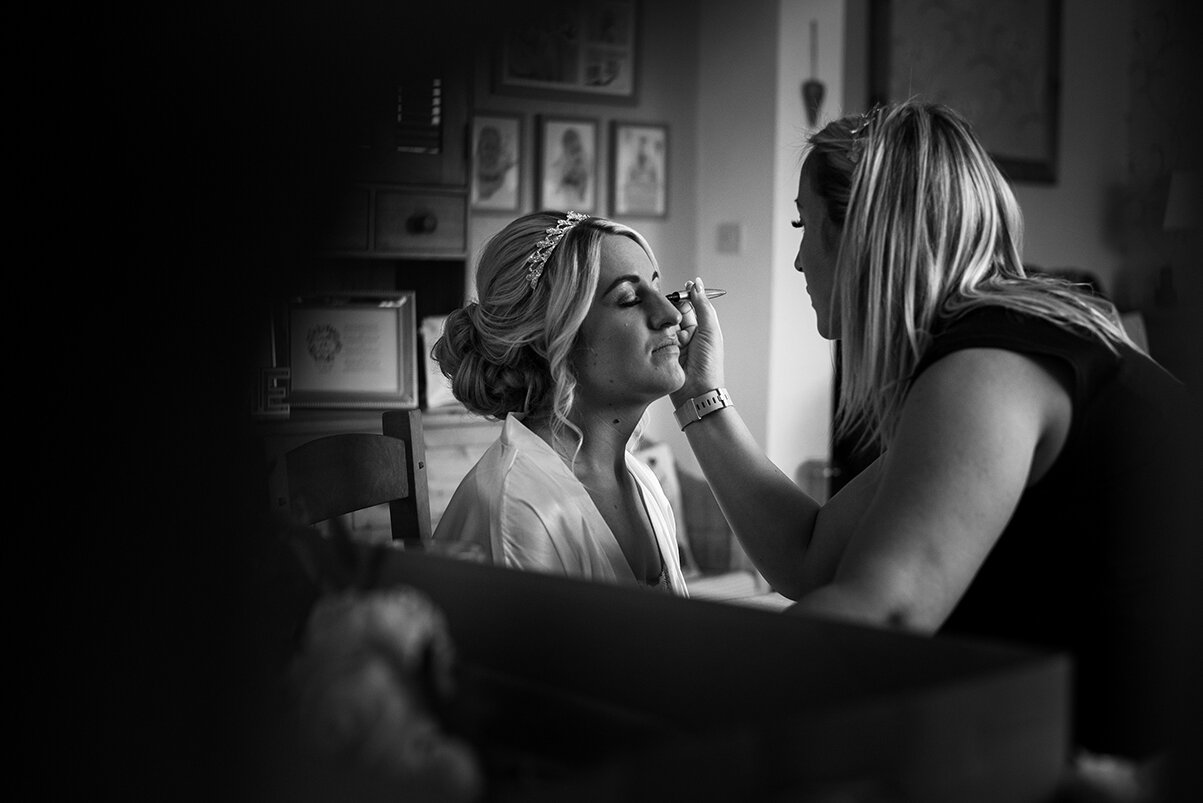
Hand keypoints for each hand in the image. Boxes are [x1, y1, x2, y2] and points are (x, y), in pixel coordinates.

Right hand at [670, 277, 724, 406]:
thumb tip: (697, 285)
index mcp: (702, 329)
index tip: (684, 287)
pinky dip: (657, 334)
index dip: (687, 295)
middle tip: (671, 306)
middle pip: (676, 313)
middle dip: (673, 308)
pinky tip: (658, 334)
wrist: (697, 392)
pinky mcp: (662, 352)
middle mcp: (688, 335)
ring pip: (665, 324)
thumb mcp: (710, 331)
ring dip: (666, 323)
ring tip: (669, 326)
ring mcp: (674, 344)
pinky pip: (656, 337)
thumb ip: (702, 307)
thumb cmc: (709, 365)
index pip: (692, 306)